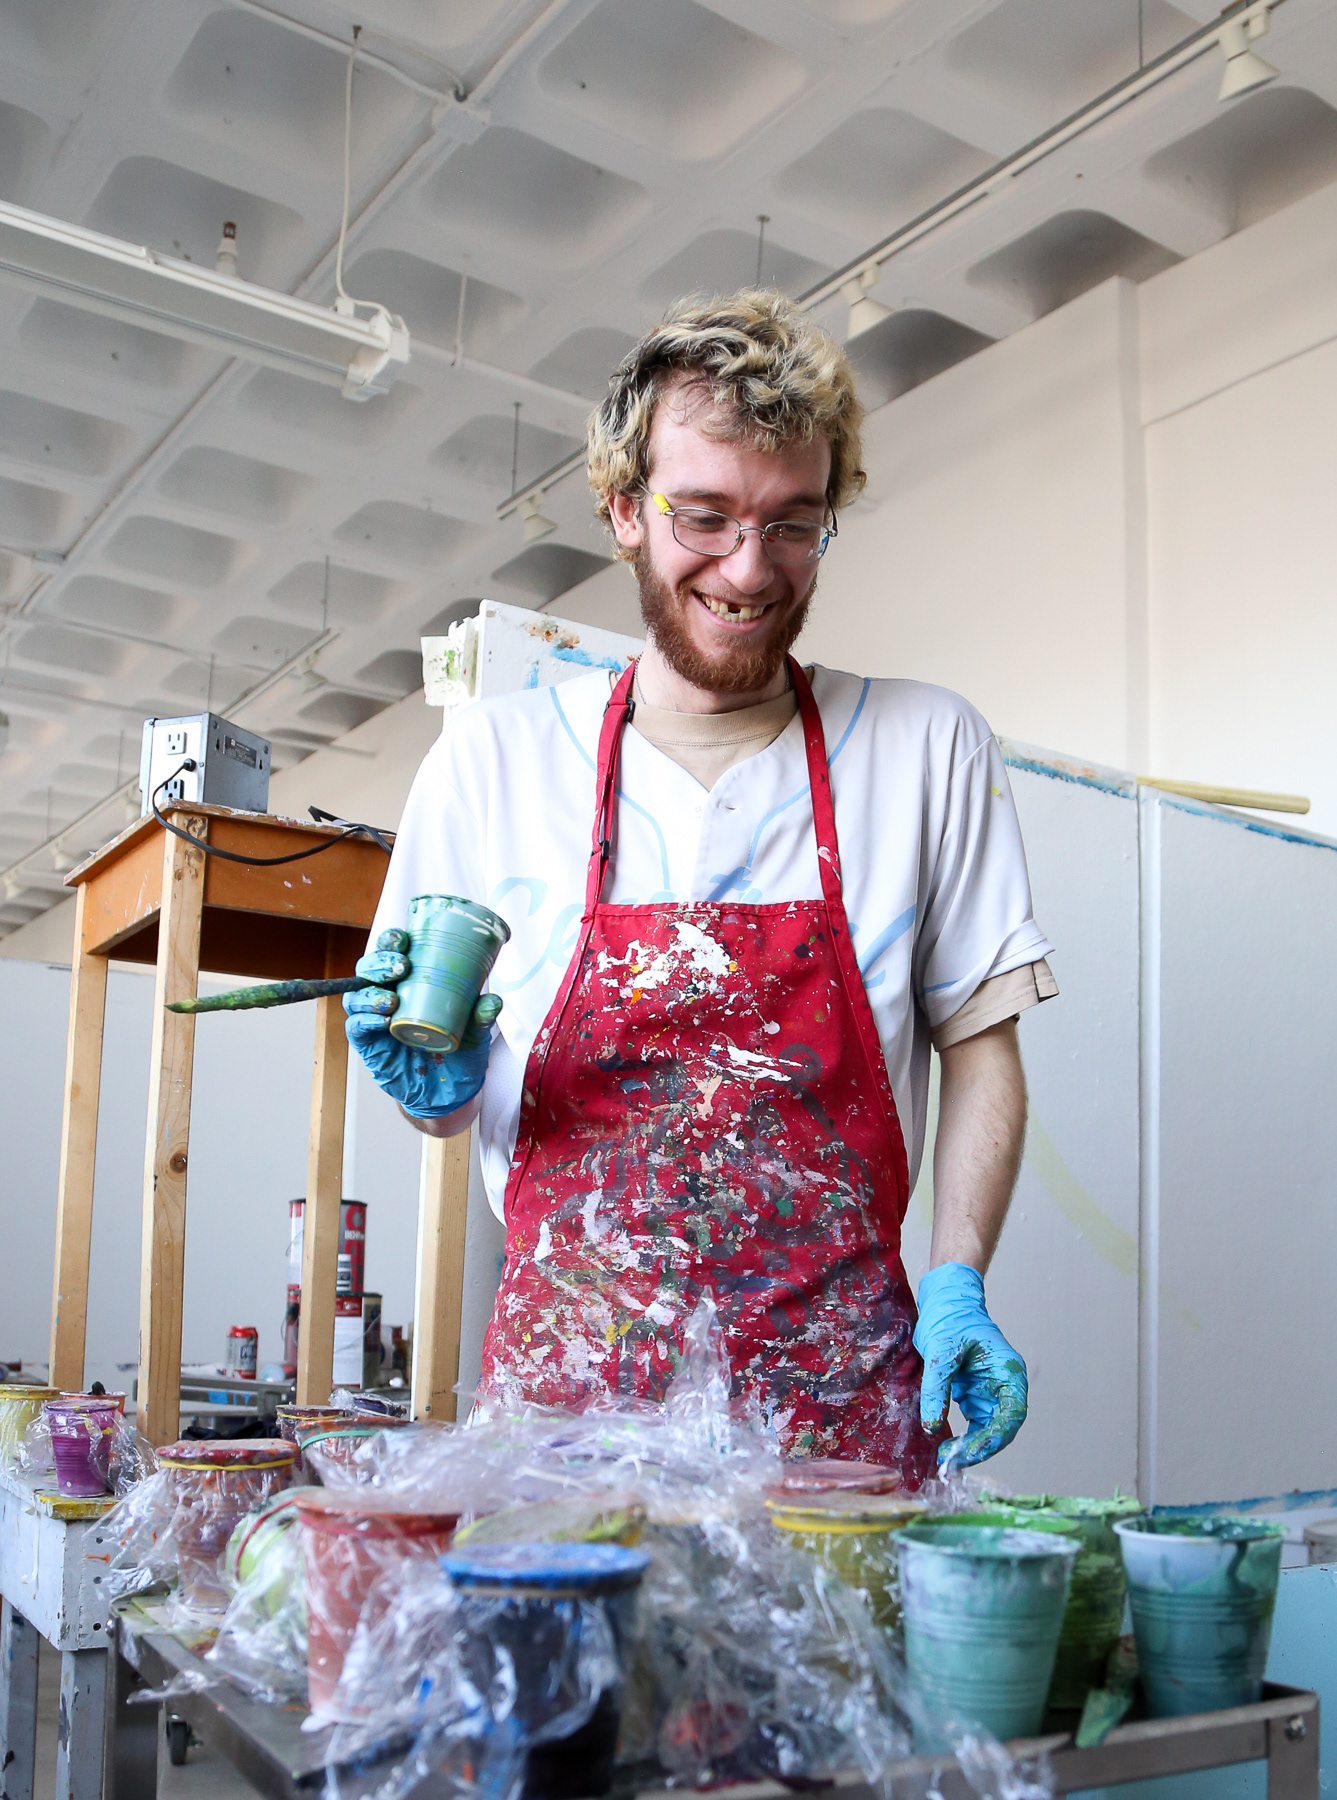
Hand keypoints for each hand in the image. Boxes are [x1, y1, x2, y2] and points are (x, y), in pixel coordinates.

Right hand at [344, 927, 501, 1118]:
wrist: (450, 1093)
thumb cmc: (459, 1051)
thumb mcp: (475, 1031)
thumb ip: (481, 1015)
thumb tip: (494, 1000)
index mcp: (410, 984)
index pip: (392, 954)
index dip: (390, 942)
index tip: (403, 938)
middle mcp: (388, 997)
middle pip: (368, 970)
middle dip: (378, 962)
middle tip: (400, 966)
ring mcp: (374, 1021)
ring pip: (356, 996)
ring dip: (370, 992)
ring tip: (391, 999)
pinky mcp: (369, 1046)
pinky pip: (357, 1028)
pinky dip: (365, 1020)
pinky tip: (383, 1020)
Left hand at [913, 1262, 1027, 1473]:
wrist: (945, 1301)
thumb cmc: (951, 1318)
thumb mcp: (942, 1350)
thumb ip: (938, 1387)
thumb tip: (933, 1425)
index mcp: (1008, 1371)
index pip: (1012, 1414)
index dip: (995, 1438)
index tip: (971, 1452)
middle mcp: (1004, 1385)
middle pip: (1002, 1427)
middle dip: (981, 1448)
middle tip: (953, 1461)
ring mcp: (990, 1391)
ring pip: (989, 1429)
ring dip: (972, 1446)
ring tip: (947, 1457)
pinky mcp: (975, 1394)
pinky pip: (974, 1423)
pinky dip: (964, 1437)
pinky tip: (947, 1445)